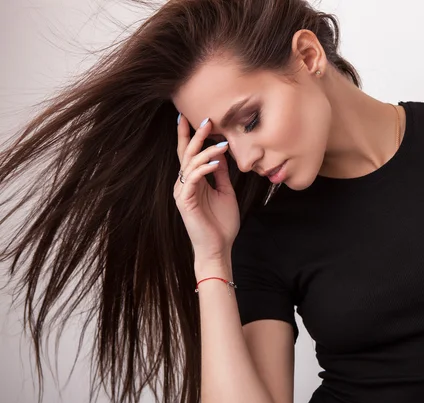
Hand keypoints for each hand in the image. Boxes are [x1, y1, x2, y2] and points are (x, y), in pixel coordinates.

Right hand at [174, 114, 239, 259]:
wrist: (218, 248)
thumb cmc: (221, 224)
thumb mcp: (225, 192)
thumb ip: (221, 174)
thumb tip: (220, 154)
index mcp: (193, 182)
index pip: (189, 154)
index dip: (191, 136)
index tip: (197, 118)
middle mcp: (184, 184)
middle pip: (187, 153)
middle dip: (196, 135)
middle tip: (207, 119)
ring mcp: (183, 192)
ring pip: (190, 163)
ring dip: (206, 151)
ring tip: (222, 143)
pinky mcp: (185, 201)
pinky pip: (193, 178)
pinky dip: (205, 168)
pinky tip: (217, 162)